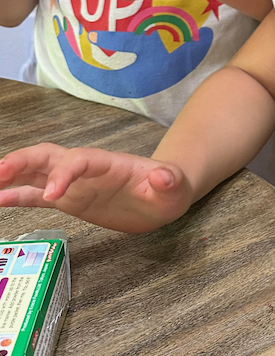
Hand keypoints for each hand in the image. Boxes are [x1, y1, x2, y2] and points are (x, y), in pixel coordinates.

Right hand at [0, 144, 194, 232]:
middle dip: (23, 161)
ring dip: (12, 173)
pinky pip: (37, 195)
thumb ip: (169, 181)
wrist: (165, 195)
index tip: (52, 196)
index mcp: (109, 163)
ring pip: (36, 171)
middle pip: (49, 156)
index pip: (81, 160)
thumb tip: (164, 177)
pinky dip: (16, 196)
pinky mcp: (71, 199)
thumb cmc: (170, 188)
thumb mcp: (176, 187)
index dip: (64, 173)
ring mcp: (75, 183)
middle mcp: (86, 169)